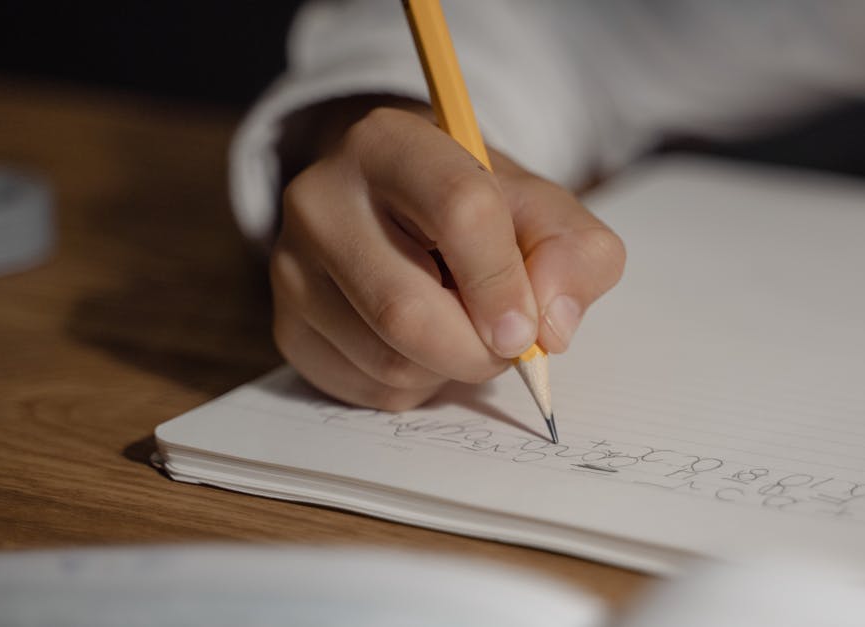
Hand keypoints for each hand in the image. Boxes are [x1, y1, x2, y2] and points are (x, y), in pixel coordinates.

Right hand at [271, 105, 624, 410]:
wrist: (406, 216)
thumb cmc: (482, 214)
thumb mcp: (546, 213)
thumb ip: (576, 255)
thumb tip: (551, 325)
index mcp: (390, 144)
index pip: (458, 212)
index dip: (503, 284)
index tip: (529, 329)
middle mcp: (321, 198)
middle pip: (406, 308)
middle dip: (477, 350)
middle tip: (506, 346)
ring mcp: (292, 266)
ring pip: (388, 360)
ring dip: (449, 369)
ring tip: (460, 328)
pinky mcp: (288, 327)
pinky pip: (367, 388)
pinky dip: (417, 386)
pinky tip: (422, 346)